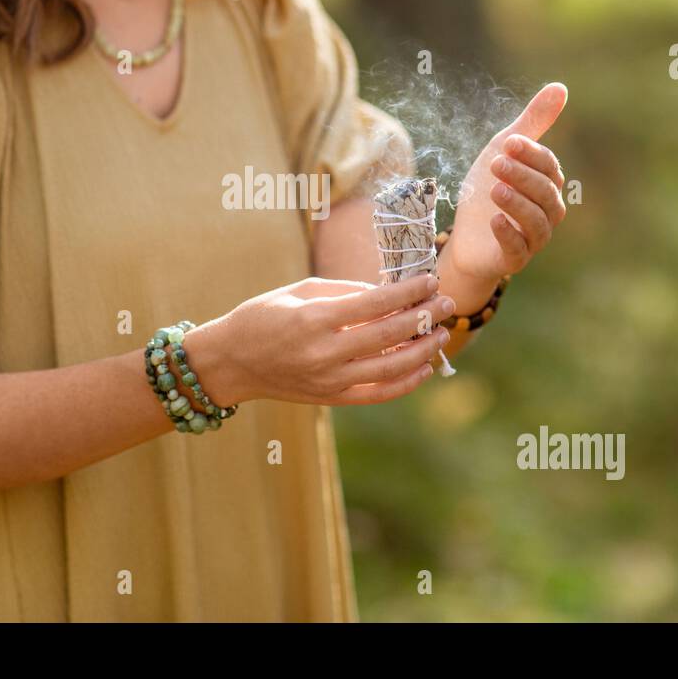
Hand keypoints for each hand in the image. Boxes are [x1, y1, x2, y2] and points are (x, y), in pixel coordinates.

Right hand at [185, 273, 454, 406]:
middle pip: (389, 334)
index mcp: (314, 319)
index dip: (408, 291)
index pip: (376, 303)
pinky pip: (379, 394)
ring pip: (391, 367)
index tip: (430, 280)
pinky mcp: (331, 398)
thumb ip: (345, 291)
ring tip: (441, 333)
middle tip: (446, 303)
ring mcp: (329, 380)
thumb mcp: (299, 291)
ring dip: (422, 350)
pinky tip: (423, 367)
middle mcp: (324, 352)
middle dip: (424, 316)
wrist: (231, 362)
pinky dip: (406, 382)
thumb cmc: (262, 317)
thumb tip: (389, 292)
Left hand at [449, 83, 568, 281]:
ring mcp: (534, 238)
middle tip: (495, 163)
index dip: (530, 154)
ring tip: (495, 190)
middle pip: (544, 192)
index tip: (507, 143)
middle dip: (521, 176)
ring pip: (536, 221)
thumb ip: (532, 123)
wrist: (465, 235)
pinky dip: (508, 235)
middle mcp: (548, 212)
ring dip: (517, 203)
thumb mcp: (503, 151)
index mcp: (548, 184)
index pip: (548, 166)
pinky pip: (518, 249)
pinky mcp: (514, 259)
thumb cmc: (488, 190)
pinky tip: (494, 220)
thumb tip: (561, 87)